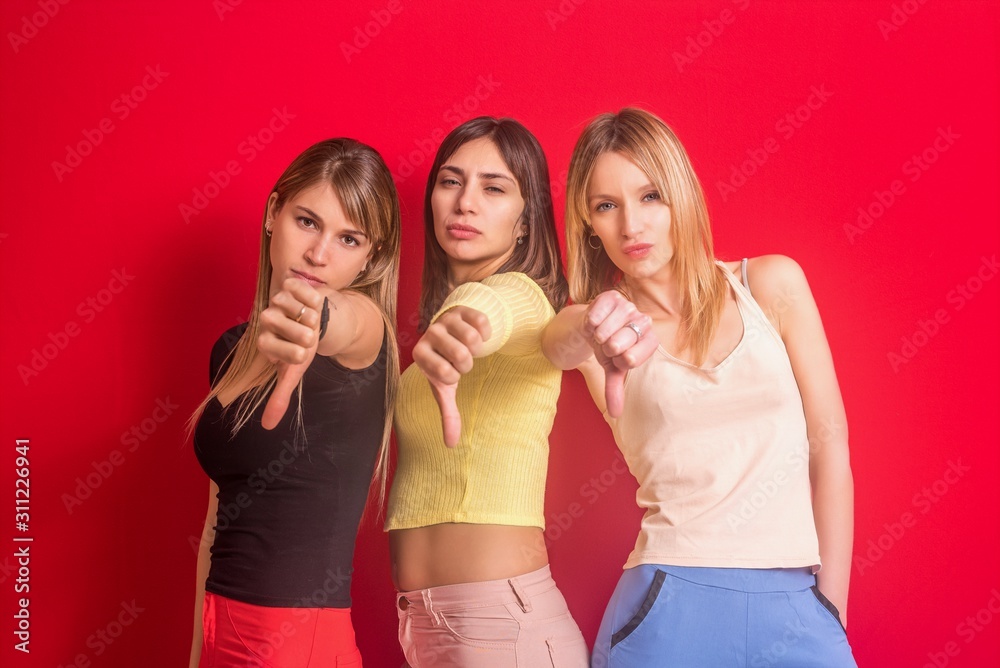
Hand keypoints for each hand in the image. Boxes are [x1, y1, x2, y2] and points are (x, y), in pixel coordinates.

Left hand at [258, 278, 325, 429]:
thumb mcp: (293, 372)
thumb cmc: (302, 347)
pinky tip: (313, 304)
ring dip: (310, 316)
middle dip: (304, 333)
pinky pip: (300, 289)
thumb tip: (267, 426)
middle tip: (309, 334)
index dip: (295, 352)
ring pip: (293, 306)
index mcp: (265, 342)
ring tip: (311, 319)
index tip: (302, 353)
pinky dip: (312, 298)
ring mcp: (278, 301)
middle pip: (283, 326)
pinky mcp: (290, 285)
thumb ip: (279, 396)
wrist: (315, 321)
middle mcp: (267, 320)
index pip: (278, 349)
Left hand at [412, 306, 491, 446]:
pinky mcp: (461, 309)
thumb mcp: (445, 388)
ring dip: (478, 348)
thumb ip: (448, 414)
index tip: (448, 371)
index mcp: (420, 355)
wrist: (448, 333)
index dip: (455, 376)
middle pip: (462, 356)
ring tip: (467, 347)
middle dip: (468, 363)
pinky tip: (476, 334)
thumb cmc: (444, 364)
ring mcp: (445, 319)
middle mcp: (429, 333)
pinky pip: (483, 322)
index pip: (447, 375)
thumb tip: (451, 444)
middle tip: (460, 360)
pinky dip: (486, 332)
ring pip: (473, 339)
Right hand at [584, 291, 658, 417]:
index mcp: (649, 341)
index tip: (617, 357)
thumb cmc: (607, 348)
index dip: (617, 361)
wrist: (592, 327)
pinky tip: (594, 321)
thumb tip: (615, 414)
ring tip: (600, 333)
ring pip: (605, 330)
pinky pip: (596, 314)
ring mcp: (629, 307)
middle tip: (607, 344)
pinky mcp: (613, 296)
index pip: (632, 359)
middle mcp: (644, 321)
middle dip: (605, 348)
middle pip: (618, 344)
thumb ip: (615, 389)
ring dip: (596, 335)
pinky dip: (590, 322)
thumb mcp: (611, 369)